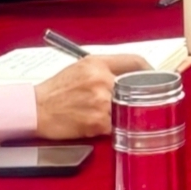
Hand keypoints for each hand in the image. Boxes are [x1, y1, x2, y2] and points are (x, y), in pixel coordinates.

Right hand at [32, 53, 150, 139]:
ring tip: (116, 115)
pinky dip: (114, 128)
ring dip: (126, 113)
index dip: (149, 70)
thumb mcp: (80, 68)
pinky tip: (105, 126)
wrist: (34, 109)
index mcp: (97, 63)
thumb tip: (132, 76)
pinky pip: (117, 126)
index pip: (135, 61)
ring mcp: (100, 101)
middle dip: (138, 95)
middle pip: (136, 86)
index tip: (155, 77)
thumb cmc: (56, 90)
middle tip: (141, 101)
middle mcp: (100, 79)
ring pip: (128, 107)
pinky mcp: (97, 121)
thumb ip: (106, 69)